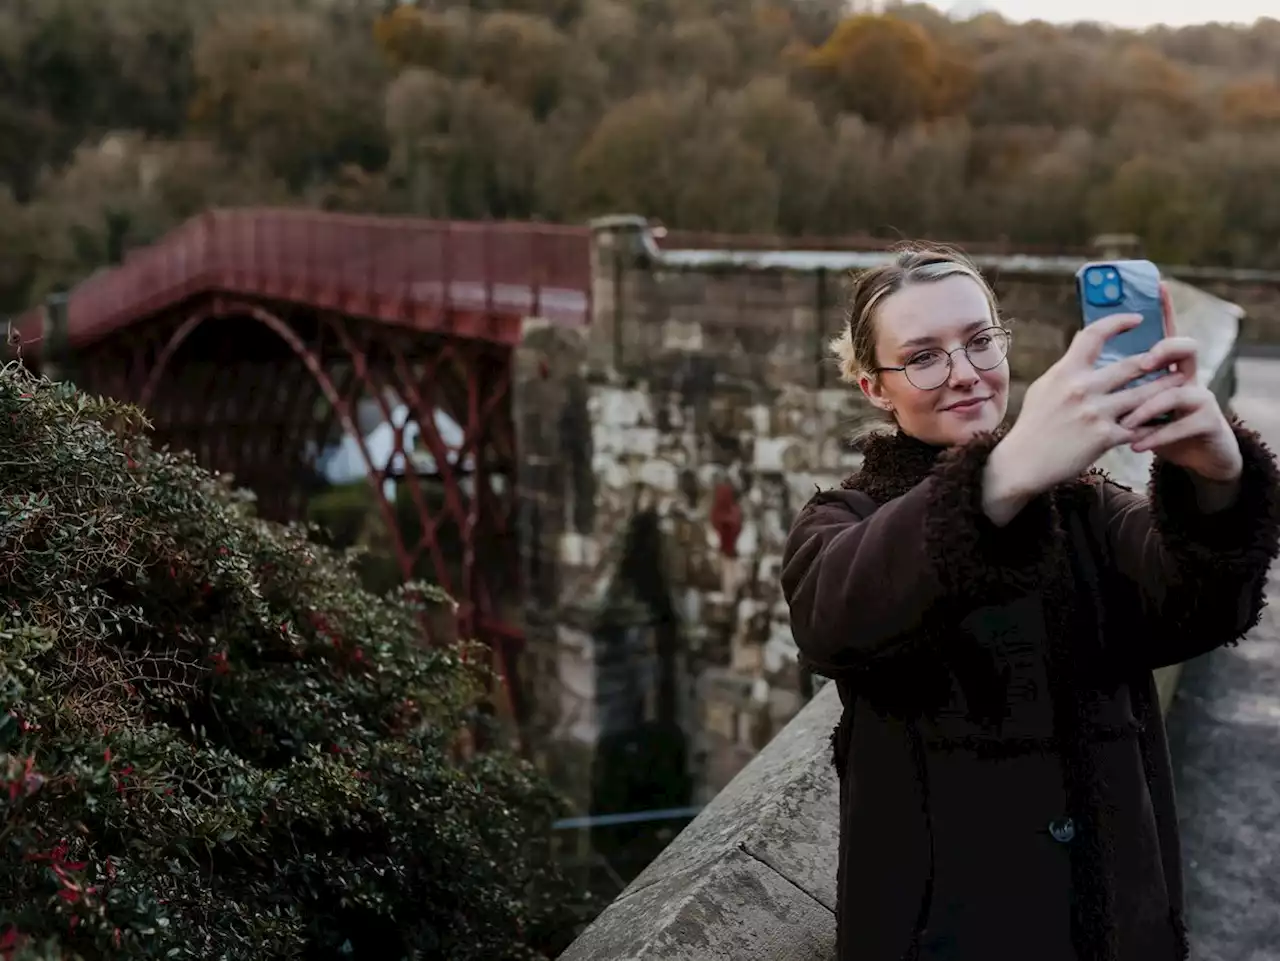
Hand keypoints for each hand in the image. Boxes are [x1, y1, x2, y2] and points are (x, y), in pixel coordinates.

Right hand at [983, 312, 1191, 523]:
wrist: (1022, 463)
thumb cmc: (1033, 424)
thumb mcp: (1043, 388)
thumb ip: (1067, 368)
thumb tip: (1086, 346)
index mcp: (1065, 372)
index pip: (1094, 334)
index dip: (1119, 322)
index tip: (1137, 319)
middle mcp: (1082, 389)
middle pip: (1132, 365)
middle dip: (1157, 360)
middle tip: (1172, 356)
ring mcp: (1095, 413)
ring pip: (1143, 395)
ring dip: (1165, 388)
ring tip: (1180, 383)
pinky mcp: (1104, 437)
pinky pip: (1138, 427)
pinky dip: (1153, 423)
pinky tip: (1165, 420)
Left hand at [1119, 295, 1242, 489]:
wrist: (1193, 454)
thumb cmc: (1151, 424)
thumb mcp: (1130, 401)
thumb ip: (1114, 381)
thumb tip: (1076, 362)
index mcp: (1165, 366)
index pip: (1165, 330)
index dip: (1165, 308)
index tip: (1159, 286)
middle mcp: (1185, 375)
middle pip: (1181, 349)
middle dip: (1161, 353)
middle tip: (1143, 363)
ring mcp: (1200, 397)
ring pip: (1179, 391)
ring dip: (1149, 407)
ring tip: (1126, 422)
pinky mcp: (1207, 422)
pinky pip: (1182, 426)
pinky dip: (1156, 436)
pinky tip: (1136, 446)